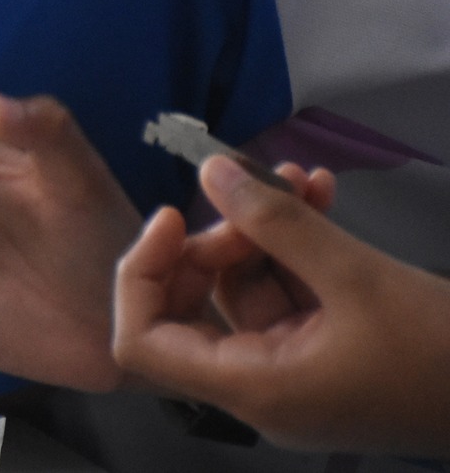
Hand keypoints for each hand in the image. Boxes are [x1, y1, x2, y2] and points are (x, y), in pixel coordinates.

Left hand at [114, 155, 449, 454]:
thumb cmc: (443, 354)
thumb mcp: (357, 276)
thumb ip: (278, 222)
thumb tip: (213, 172)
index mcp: (252, 388)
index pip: (141, 343)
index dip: (141, 275)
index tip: (174, 219)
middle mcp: (260, 386)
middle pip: (189, 307)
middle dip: (215, 239)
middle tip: (253, 194)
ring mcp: (293, 370)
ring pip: (245, 288)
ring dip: (262, 226)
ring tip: (299, 175)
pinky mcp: (326, 351)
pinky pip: (288, 291)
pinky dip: (296, 244)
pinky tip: (319, 193)